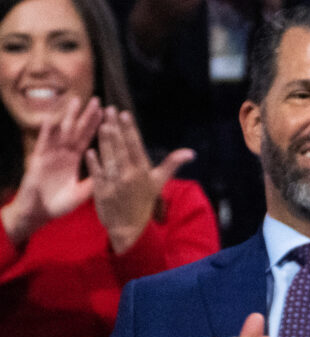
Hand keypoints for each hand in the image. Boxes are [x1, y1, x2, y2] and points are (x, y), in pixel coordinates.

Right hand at [0, 96, 100, 248]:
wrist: (38, 212)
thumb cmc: (59, 204)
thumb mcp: (81, 192)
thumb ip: (94, 181)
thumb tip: (113, 172)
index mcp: (75, 160)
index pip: (89, 139)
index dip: (97, 127)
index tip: (109, 114)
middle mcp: (63, 154)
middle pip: (77, 131)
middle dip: (87, 116)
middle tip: (98, 100)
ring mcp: (50, 155)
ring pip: (61, 132)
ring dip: (68, 117)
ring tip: (76, 101)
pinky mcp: (38, 160)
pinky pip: (43, 144)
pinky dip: (46, 132)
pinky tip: (50, 119)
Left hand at [87, 109, 194, 253]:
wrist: (128, 227)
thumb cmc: (143, 201)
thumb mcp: (159, 182)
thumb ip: (172, 164)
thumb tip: (191, 152)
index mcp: (143, 171)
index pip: (136, 146)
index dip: (130, 129)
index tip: (125, 113)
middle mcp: (129, 175)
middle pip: (121, 147)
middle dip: (115, 127)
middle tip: (109, 109)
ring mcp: (115, 183)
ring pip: (108, 157)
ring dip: (104, 139)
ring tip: (101, 122)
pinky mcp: (101, 190)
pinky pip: (97, 173)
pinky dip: (94, 162)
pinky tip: (91, 149)